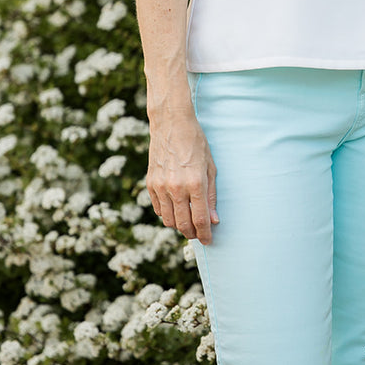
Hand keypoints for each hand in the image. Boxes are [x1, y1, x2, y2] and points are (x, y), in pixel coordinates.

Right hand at [146, 109, 218, 243]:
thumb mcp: (210, 166)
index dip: (205, 235)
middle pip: (183, 225)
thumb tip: (214, 220)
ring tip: (188, 221)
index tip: (209, 240)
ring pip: (168, 221)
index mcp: (195, 183)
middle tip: (199, 233)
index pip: (200, 220)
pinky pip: (158, 209)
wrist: (171, 124)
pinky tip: (175, 209)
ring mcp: (161, 187)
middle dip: (193, 234)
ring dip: (179, 226)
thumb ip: (211, 195)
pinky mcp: (150, 184)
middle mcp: (176, 188)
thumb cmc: (196, 142)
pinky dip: (167, 214)